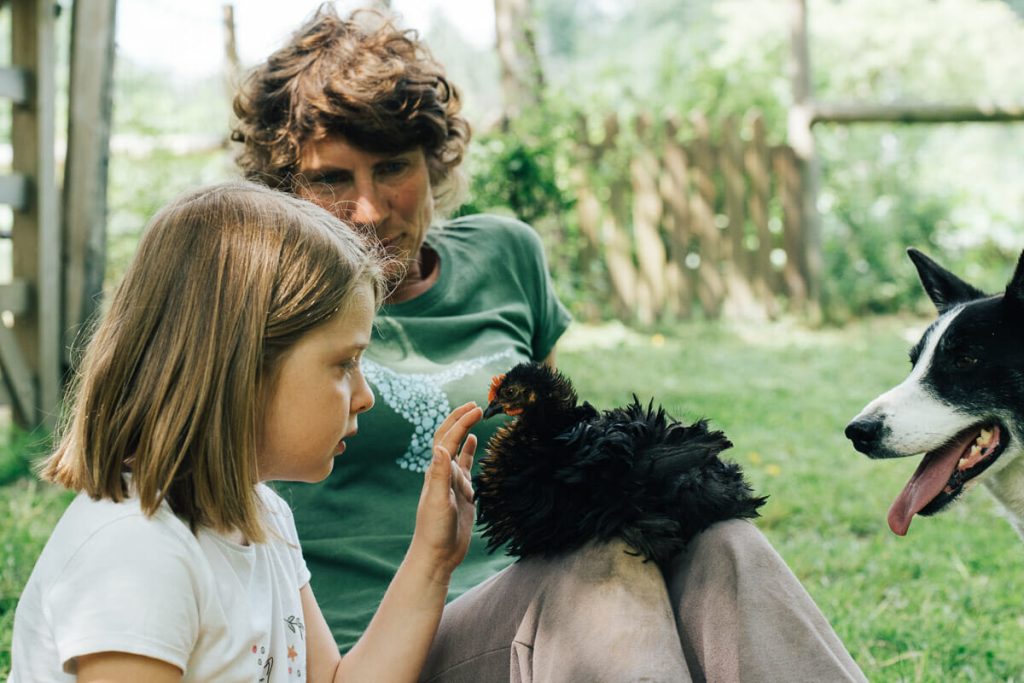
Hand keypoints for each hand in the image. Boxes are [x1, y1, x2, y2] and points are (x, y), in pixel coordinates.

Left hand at [409, 402, 481, 581]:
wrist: (437, 554)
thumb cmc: (434, 530)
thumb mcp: (437, 501)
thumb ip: (440, 474)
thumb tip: (441, 447)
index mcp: (437, 471)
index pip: (448, 439)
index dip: (461, 422)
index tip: (476, 409)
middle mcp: (444, 472)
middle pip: (450, 438)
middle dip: (461, 419)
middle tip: (476, 405)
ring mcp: (453, 481)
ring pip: (459, 449)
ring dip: (465, 430)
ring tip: (475, 414)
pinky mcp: (463, 492)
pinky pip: (466, 465)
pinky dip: (470, 451)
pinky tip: (475, 442)